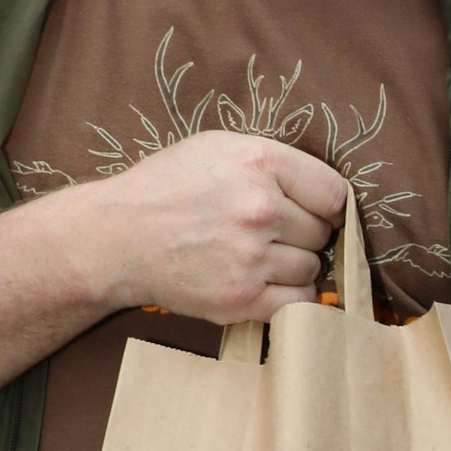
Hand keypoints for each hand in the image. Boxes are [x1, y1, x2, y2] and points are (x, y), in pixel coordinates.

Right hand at [87, 132, 345, 323]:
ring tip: (255, 254)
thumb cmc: (170, 187)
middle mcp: (258, 208)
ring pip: (312, 268)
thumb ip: (277, 163)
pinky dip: (289, 296)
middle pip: (323, 232)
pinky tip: (262, 281)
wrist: (115, 237)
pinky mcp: (241, 298)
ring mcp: (251, 256)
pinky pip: (300, 302)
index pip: (335, 193)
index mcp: (259, 162)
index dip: (329, 206)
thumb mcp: (219, 148)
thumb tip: (334, 196)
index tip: (315, 212)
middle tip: (268, 232)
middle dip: (303, 234)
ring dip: (294, 265)